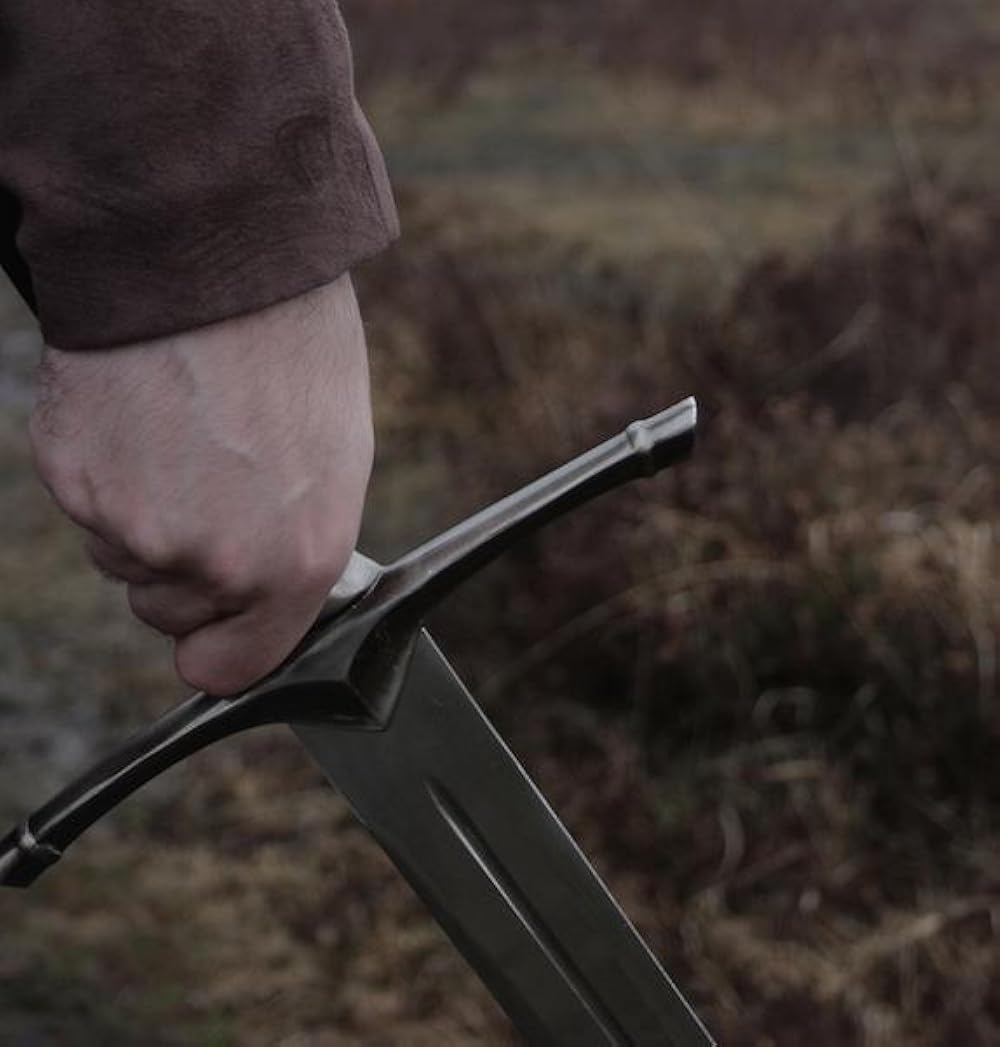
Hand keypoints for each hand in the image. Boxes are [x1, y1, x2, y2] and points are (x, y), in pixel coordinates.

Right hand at [29, 275, 373, 694]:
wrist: (219, 259)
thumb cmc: (295, 353)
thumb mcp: (336, 465)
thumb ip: (295, 548)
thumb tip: (265, 584)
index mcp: (291, 563)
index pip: (229, 668)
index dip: (220, 648)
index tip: (215, 628)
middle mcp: (210, 560)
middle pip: (165, 612)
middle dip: (182, 568)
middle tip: (210, 488)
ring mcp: (132, 523)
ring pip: (122, 558)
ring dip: (144, 516)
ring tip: (184, 435)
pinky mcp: (72, 477)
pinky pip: (87, 505)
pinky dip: (108, 472)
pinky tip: (144, 416)